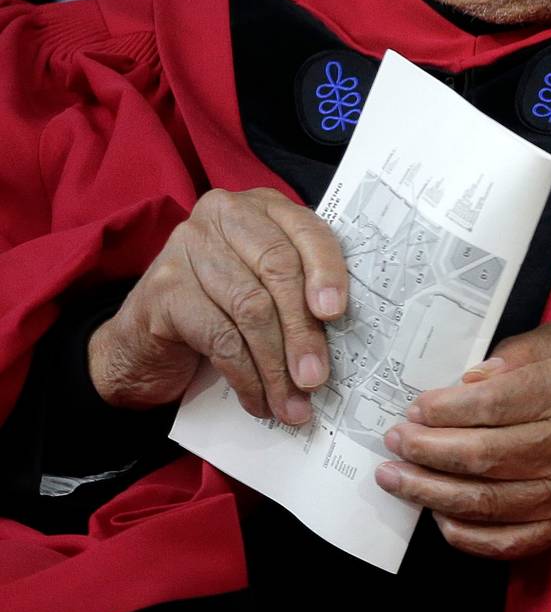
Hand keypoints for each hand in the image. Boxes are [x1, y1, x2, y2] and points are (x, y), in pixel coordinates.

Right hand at [88, 186, 347, 424]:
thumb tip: (347, 334)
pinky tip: (257, 400)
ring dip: (276, 365)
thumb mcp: (267, 286)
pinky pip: (218, 337)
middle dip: (303, 331)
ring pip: (250, 308)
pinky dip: (245, 375)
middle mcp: (224, 216)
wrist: (141, 341)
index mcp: (263, 207)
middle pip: (279, 271)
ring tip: (292, 404)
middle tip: (316, 378)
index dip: (327, 272)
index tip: (337, 313)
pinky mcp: (164, 290)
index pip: (306, 231)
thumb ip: (302, 290)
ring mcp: (187, 249)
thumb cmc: (220, 307)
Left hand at [375, 320, 550, 559]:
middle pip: (480, 456)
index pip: (490, 405)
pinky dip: (470, 536)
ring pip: (487, 501)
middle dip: (424, 450)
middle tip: (394, 440)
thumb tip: (469, 381)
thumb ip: (524, 352)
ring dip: (430, 493)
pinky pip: (514, 541)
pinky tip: (442, 519)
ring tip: (397, 479)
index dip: (442, 409)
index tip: (415, 406)